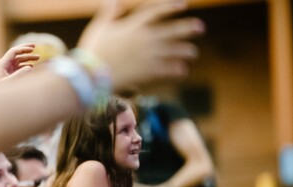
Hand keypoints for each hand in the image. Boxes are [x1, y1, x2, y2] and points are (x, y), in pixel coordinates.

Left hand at [0, 43, 39, 84]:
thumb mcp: (8, 82)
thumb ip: (19, 74)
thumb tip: (29, 67)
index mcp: (3, 63)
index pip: (14, 52)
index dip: (23, 49)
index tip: (32, 49)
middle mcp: (5, 64)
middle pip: (17, 53)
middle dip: (26, 50)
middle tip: (35, 46)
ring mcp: (7, 69)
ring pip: (19, 60)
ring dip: (28, 58)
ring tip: (38, 58)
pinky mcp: (9, 74)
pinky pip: (18, 67)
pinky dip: (25, 66)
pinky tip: (32, 66)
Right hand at [77, 0, 204, 89]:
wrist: (92, 74)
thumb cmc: (93, 50)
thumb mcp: (99, 27)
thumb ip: (109, 13)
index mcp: (133, 25)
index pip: (157, 12)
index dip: (171, 7)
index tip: (183, 5)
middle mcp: (145, 38)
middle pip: (172, 31)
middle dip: (187, 28)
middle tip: (200, 27)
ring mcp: (149, 55)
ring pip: (174, 51)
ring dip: (185, 51)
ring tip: (193, 53)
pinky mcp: (148, 71)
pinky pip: (167, 69)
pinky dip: (176, 69)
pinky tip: (183, 70)